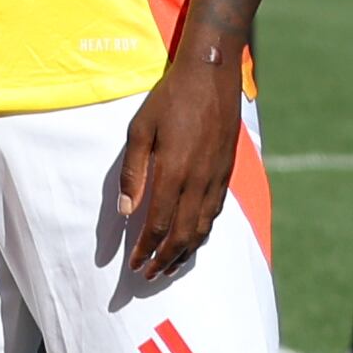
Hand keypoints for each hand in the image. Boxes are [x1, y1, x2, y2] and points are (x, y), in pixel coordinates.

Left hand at [107, 42, 245, 291]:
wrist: (212, 76)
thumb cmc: (169, 99)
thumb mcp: (140, 130)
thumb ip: (132, 172)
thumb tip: (125, 212)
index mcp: (174, 172)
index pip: (159, 224)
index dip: (146, 248)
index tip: (133, 264)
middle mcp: (199, 181)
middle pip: (183, 235)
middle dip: (165, 260)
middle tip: (149, 276)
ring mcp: (217, 178)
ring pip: (203, 228)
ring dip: (186, 253)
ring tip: (169, 268)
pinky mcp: (227, 173)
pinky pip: (215, 213)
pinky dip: (202, 233)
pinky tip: (192, 240)